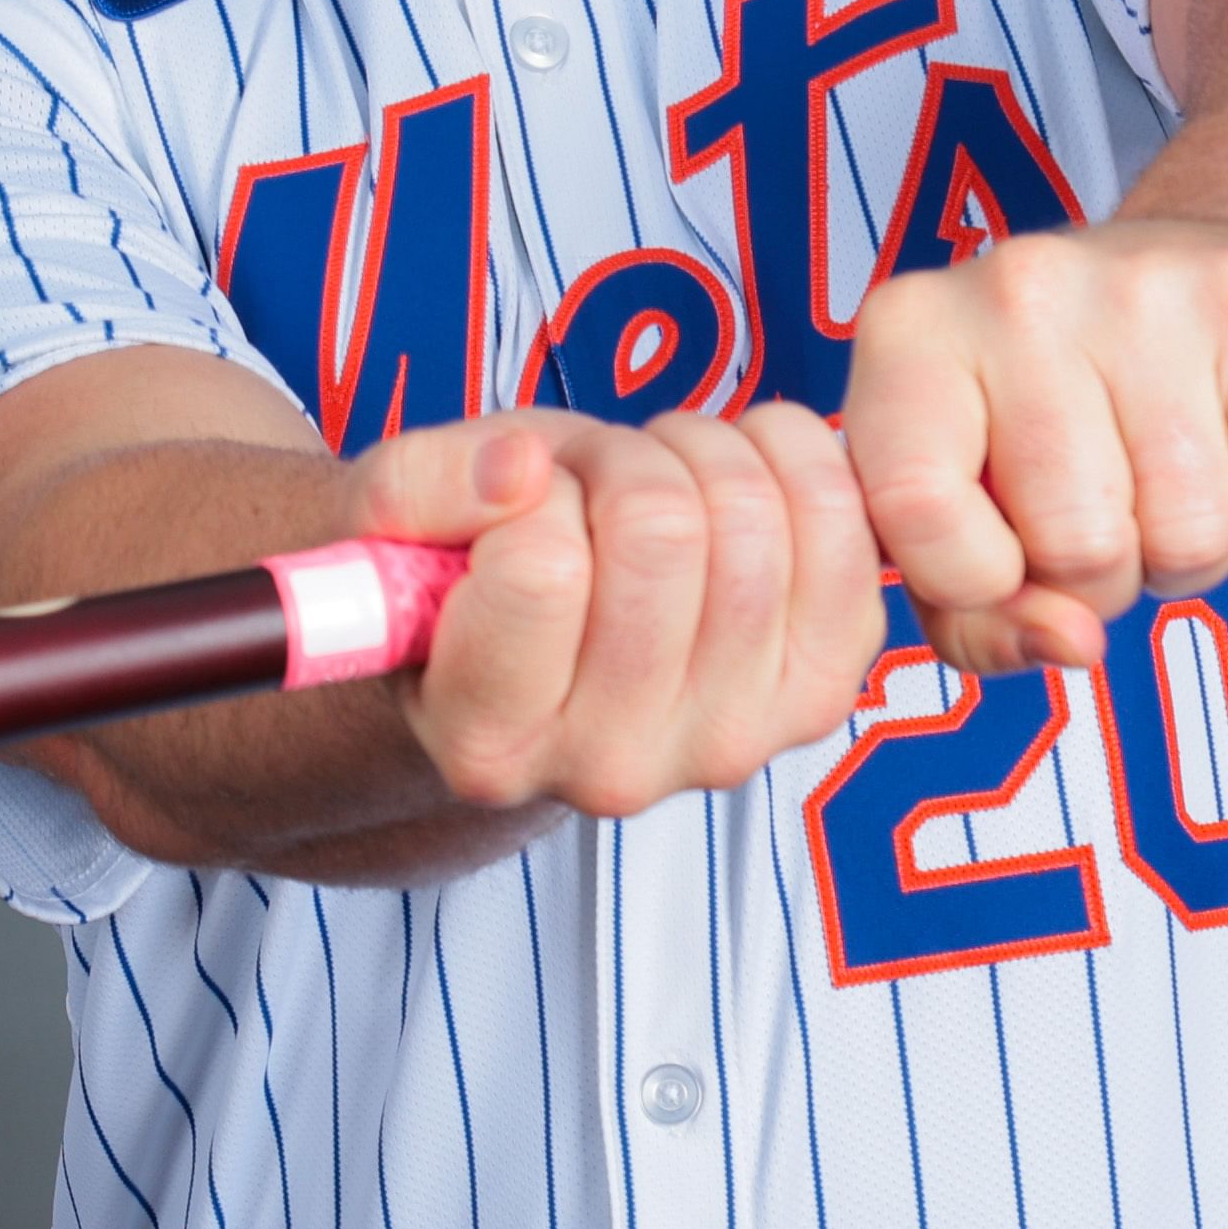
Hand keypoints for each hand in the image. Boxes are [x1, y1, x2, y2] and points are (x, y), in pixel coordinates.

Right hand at [348, 406, 887, 821]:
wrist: (543, 650)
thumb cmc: (458, 572)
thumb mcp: (387, 518)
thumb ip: (420, 489)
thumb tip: (519, 470)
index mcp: (487, 743)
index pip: (541, 569)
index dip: (525, 492)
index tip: (509, 510)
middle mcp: (612, 770)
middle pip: (661, 531)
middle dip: (616, 464)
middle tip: (585, 489)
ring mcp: (729, 743)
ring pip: (750, 516)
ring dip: (695, 457)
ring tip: (646, 493)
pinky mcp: (819, 694)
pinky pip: (841, 522)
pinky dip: (786, 458)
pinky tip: (727, 484)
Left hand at [842, 219, 1227, 678]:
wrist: (1202, 258)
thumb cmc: (1062, 397)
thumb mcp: (969, 494)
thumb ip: (971, 611)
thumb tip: (1068, 644)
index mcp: (909, 333)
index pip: (914, 512)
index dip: (975, 583)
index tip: (1004, 561)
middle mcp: (1018, 291)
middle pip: (1077, 549)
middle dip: (1104, 577)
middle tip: (1108, 510)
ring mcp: (1145, 289)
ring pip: (1189, 539)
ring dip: (1188, 557)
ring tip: (1169, 485)